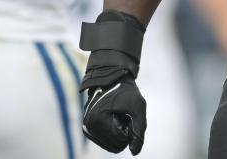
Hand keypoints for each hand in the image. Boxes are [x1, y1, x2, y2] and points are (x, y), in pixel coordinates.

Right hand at [79, 11, 146, 153]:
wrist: (109, 75)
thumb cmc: (124, 88)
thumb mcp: (138, 106)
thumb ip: (140, 130)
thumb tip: (135, 152)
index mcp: (98, 121)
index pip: (121, 142)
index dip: (130, 128)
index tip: (127, 111)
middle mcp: (88, 127)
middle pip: (115, 146)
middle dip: (124, 131)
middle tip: (124, 112)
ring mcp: (87, 129)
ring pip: (111, 144)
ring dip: (119, 131)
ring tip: (118, 113)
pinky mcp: (88, 128)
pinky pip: (106, 140)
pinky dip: (113, 130)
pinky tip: (113, 115)